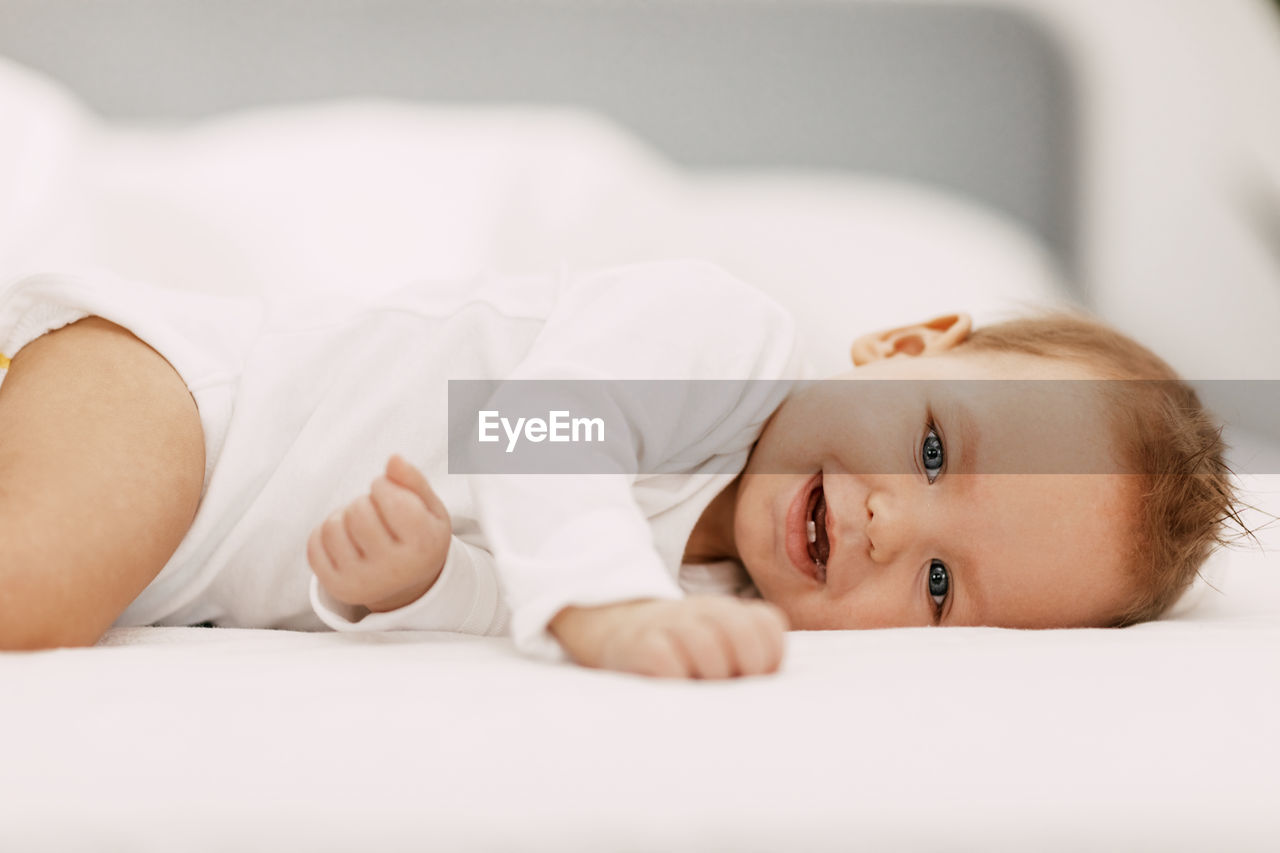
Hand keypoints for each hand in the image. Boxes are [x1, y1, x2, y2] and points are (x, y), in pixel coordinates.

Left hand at [306, 454, 451, 612]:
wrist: (408, 586)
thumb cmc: (418, 537)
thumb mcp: (430, 508)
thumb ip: (414, 480)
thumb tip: (393, 459)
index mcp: (423, 545)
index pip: (393, 499)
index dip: (384, 484)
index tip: (389, 491)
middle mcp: (393, 568)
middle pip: (358, 511)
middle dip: (364, 500)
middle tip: (376, 511)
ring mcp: (363, 581)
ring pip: (332, 525)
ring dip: (343, 516)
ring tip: (361, 526)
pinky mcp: (338, 587)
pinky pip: (314, 544)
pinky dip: (325, 533)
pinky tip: (345, 539)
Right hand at [549, 596, 788, 678]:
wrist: (616, 630)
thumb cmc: (679, 652)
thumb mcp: (718, 644)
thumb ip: (748, 657)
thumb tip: (769, 696)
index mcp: (727, 611)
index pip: (767, 624)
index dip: (769, 657)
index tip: (752, 678)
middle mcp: (701, 610)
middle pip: (741, 630)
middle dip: (745, 667)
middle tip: (729, 686)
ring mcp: (669, 623)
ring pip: (704, 644)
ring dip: (708, 675)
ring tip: (700, 690)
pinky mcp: (639, 643)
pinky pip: (664, 658)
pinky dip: (675, 678)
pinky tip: (674, 688)